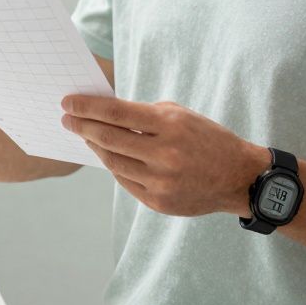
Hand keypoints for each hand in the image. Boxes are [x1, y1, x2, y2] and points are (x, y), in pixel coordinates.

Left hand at [60, 95, 267, 216]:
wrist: (239, 178)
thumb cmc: (207, 139)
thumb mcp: (181, 116)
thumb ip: (144, 115)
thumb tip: (104, 113)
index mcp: (170, 125)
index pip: (116, 113)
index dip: (87, 107)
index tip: (67, 102)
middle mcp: (164, 155)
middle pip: (109, 139)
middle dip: (82, 126)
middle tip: (66, 119)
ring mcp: (161, 182)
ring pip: (113, 162)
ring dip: (94, 147)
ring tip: (84, 135)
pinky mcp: (158, 202)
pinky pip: (124, 181)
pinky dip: (112, 166)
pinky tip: (105, 155)